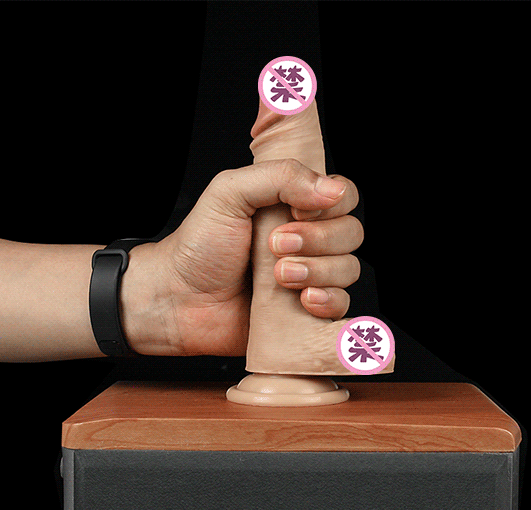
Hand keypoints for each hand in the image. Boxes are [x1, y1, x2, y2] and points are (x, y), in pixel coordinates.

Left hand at [121, 159, 362, 356]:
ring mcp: (309, 276)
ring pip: (348, 269)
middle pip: (351, 233)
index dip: (331, 203)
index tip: (297, 212)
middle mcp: (308, 240)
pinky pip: (341, 305)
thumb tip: (331, 190)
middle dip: (318, 240)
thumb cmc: (198, 246)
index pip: (343, 195)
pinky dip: (328, 301)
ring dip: (317, 271)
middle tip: (274, 247)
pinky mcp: (306, 312)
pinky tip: (303, 301)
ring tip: (278, 277)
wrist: (178, 300)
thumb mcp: (229, 192)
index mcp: (293, 206)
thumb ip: (280, 176)